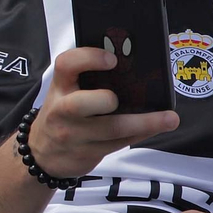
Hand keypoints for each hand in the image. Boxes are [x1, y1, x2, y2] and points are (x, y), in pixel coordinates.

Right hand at [27, 47, 178, 178]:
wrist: (41, 153)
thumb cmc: (61, 114)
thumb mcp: (65, 93)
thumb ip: (88, 80)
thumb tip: (133, 65)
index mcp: (59, 87)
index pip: (66, 65)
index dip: (89, 59)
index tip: (112, 59)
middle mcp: (62, 111)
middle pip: (81, 104)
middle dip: (106, 100)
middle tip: (119, 98)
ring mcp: (74, 135)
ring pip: (111, 129)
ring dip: (144, 123)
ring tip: (170, 119)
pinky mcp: (88, 153)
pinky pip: (120, 144)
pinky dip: (140, 134)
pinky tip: (156, 128)